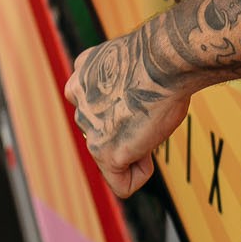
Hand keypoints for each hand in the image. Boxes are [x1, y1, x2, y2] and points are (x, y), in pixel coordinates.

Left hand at [64, 29, 190, 197]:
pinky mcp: (105, 152)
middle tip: (148, 113)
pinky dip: (139, 175)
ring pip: (110, 156)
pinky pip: (122, 183)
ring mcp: (89, 128)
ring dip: (134, 149)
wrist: (162, 60)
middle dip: (126, 129)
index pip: (93, 103)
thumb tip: (127, 112)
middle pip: (102, 130)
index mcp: (82, 73)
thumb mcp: (128, 64)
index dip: (122, 107)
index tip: (140, 99)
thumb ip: (118, 86)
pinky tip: (149, 156)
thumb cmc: (158, 58)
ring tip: (150, 126)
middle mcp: (78, 99)